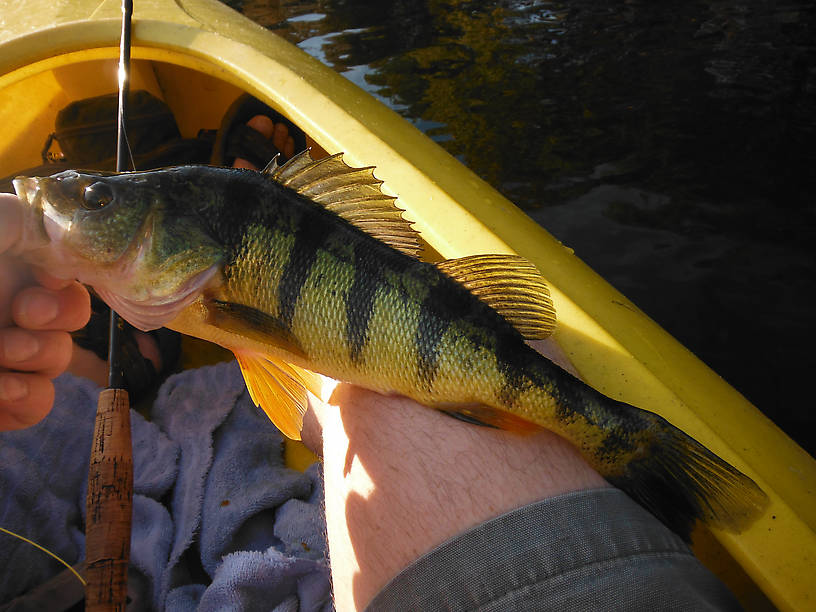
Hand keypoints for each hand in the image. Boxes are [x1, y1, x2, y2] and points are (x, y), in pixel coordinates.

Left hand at [0, 193, 89, 429]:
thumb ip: (24, 221)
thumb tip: (67, 250)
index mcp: (3, 271)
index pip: (65, 286)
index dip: (65, 298)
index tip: (33, 294)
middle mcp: (3, 313)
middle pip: (65, 331)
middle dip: (49, 332)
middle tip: (15, 325)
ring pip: (53, 369)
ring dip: (36, 365)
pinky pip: (31, 408)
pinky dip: (23, 402)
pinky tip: (0, 392)